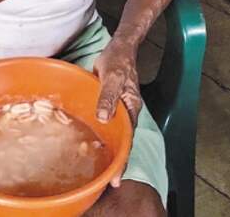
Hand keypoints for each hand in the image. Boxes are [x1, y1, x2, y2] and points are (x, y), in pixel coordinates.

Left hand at [93, 38, 141, 187]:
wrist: (121, 47)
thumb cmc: (117, 60)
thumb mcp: (111, 76)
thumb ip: (107, 96)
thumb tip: (104, 117)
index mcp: (132, 108)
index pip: (128, 139)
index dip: (123, 159)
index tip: (117, 176)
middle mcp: (129, 112)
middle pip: (125, 141)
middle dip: (118, 161)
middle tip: (109, 182)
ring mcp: (121, 109)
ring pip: (118, 134)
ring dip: (112, 150)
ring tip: (104, 169)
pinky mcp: (112, 104)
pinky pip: (110, 123)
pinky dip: (106, 135)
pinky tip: (97, 143)